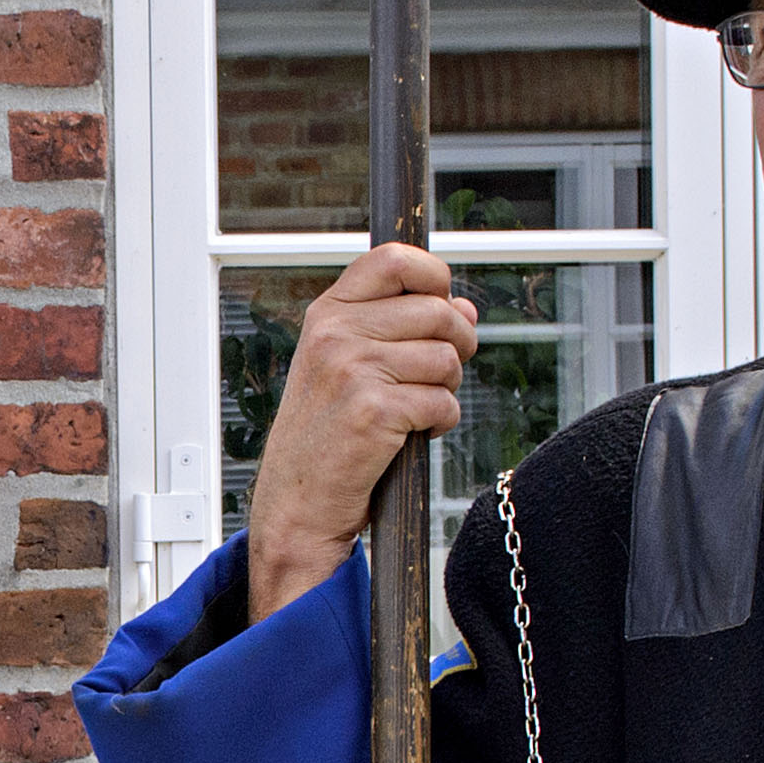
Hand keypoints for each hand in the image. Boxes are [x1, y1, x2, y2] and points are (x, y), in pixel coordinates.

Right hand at [246, 241, 477, 624]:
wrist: (297, 503)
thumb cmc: (326, 436)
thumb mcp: (349, 367)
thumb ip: (402, 328)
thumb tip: (465, 306)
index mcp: (328, 314)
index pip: (393, 259)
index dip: (434, 276)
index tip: (442, 304)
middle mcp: (335, 334)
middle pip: (437, 311)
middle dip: (456, 344)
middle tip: (438, 375)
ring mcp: (351, 370)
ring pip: (446, 358)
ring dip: (447, 388)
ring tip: (416, 410)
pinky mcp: (373, 411)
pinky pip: (443, 401)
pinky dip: (441, 423)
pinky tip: (414, 435)